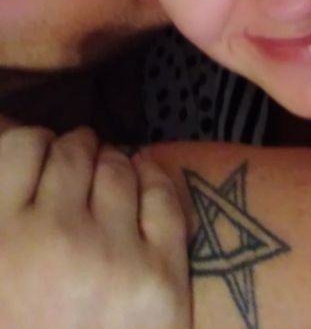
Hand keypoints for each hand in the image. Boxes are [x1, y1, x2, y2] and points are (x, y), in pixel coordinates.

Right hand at [0, 126, 190, 328]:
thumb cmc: (25, 321)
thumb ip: (3, 213)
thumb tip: (12, 132)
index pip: (20, 146)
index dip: (30, 148)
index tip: (35, 164)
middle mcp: (54, 243)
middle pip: (73, 150)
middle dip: (73, 157)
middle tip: (71, 179)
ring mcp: (113, 259)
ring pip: (118, 165)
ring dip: (111, 168)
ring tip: (102, 192)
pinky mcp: (163, 277)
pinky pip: (163, 193)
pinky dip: (152, 179)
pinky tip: (140, 183)